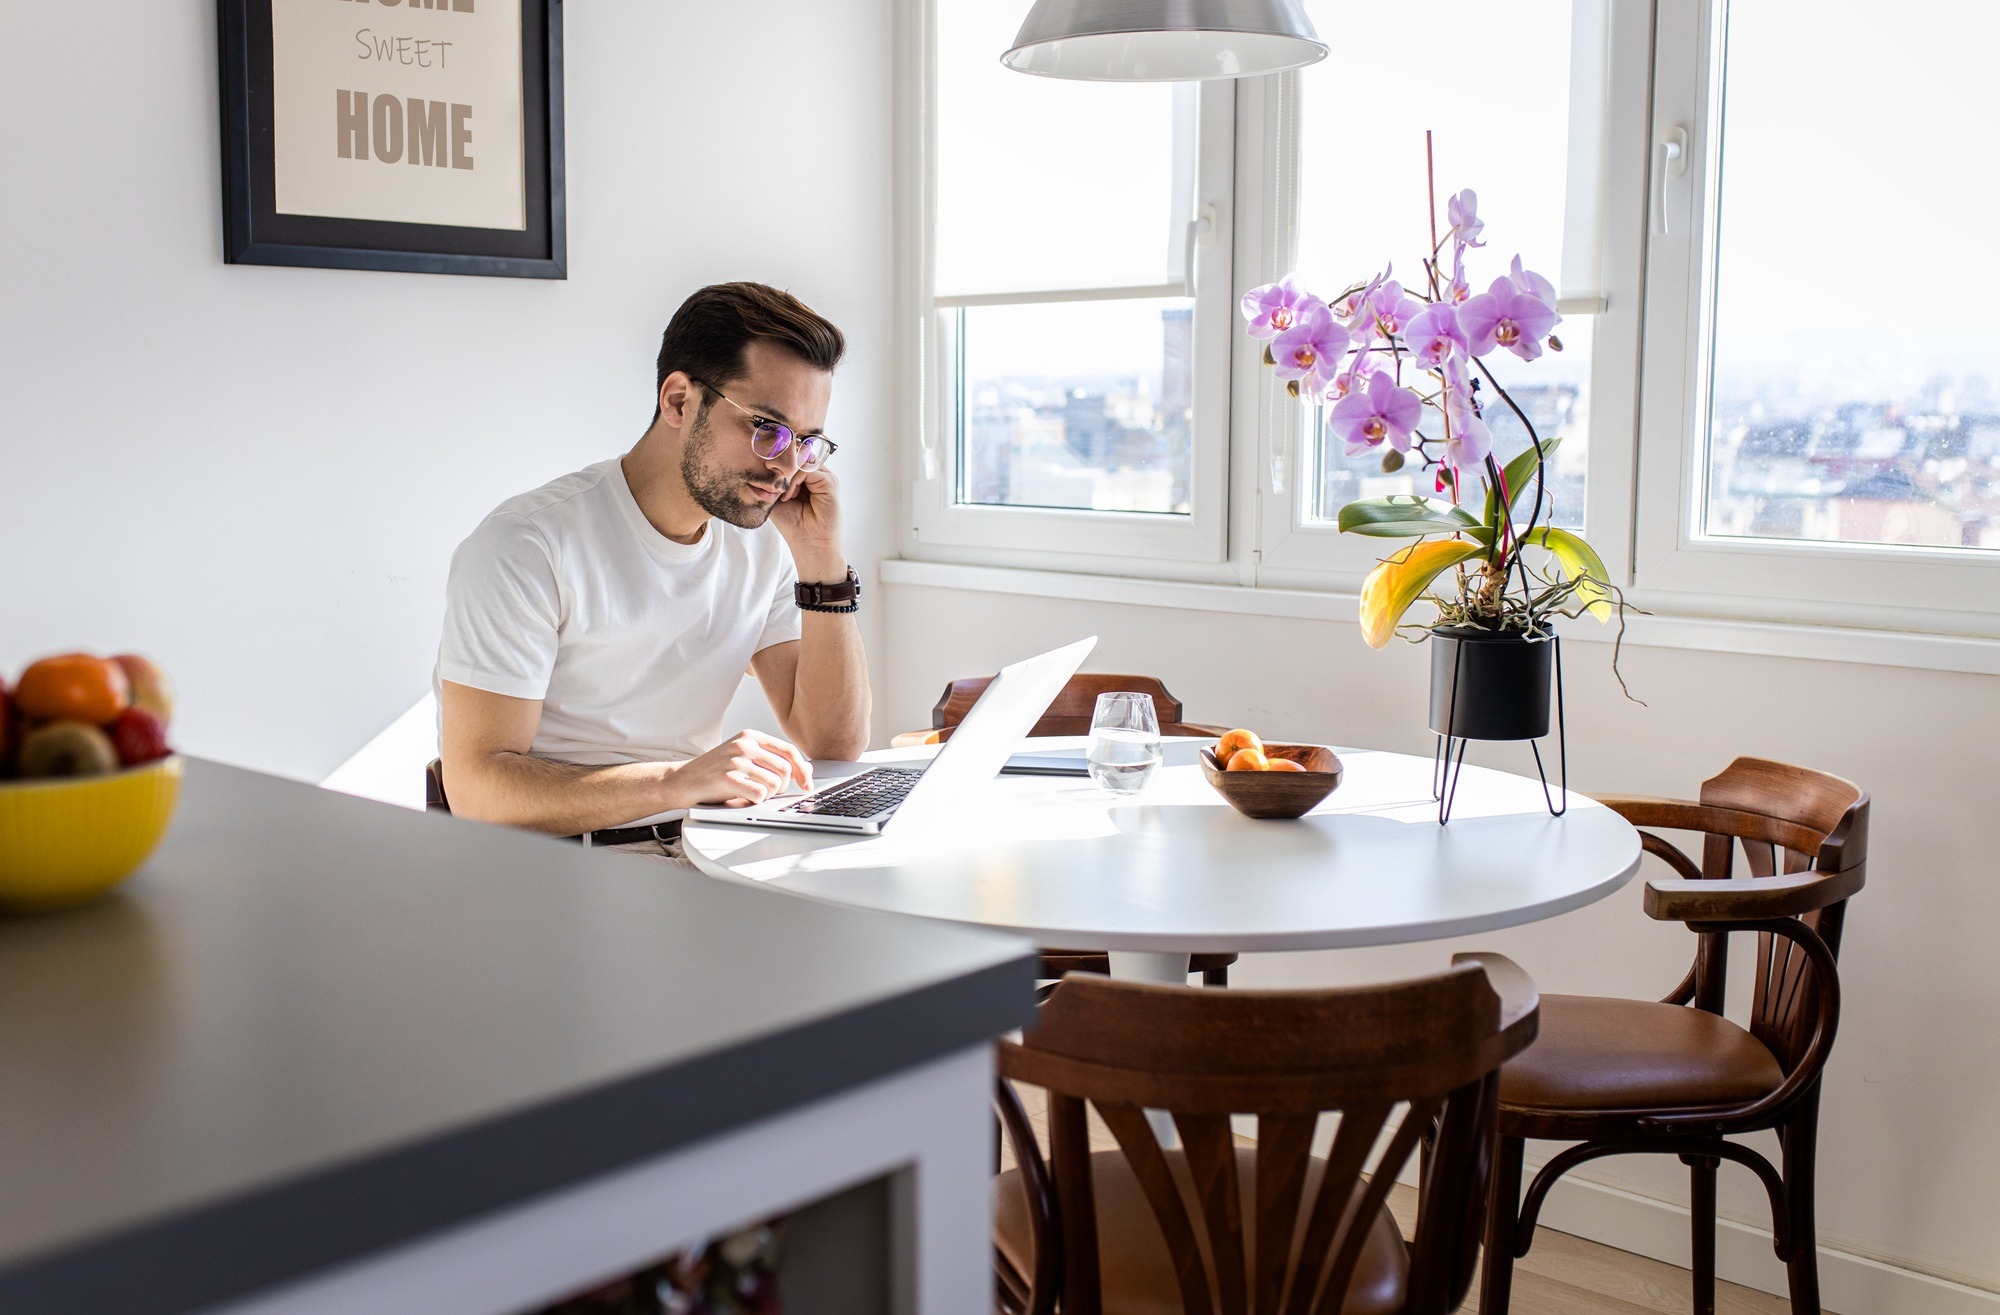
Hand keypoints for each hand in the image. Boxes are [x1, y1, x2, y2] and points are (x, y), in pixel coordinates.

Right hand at [668, 730, 814, 807]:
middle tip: (768, 792)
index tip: (808, 783)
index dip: (803, 769)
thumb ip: (771, 759)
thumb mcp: (743, 757)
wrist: (682, 780)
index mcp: (750, 736)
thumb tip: (805, 770)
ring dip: (768, 795)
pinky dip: (756, 800)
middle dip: (782, 787)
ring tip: (751, 793)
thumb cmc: (715, 772)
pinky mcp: (728, 778)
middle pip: (785, 770)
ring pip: (775, 784)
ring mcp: (736, 760)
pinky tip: (744, 797)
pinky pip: (760, 794)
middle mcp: (744, 745)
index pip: (789, 751)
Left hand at [769, 464, 845, 580]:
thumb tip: (768, 460)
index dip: (779, 459)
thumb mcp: (778, 496)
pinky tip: (789, 496)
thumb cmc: (793, 524)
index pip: (793, 456)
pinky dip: (795, 480)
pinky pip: (808, 469)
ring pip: (802, 460)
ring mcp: (824, 477)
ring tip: (783, 494)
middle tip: (772, 479)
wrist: (809, 543)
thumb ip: (776, 478)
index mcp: (805, 477)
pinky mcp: (830, 482)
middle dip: (782, 464)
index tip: (765, 468)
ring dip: (787, 474)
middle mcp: (816, 475)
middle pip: (799, 453)